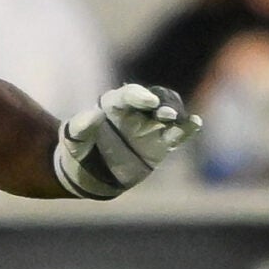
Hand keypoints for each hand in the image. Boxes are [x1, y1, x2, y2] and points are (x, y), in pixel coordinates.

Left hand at [55, 83, 202, 198]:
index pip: (130, 94)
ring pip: (170, 113)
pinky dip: (188, 128)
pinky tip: (195, 123)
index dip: (141, 96)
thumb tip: (94, 114)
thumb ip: (82, 125)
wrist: (90, 174)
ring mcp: (150, 127)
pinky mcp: (161, 144)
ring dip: (176, 113)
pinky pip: (177, 134)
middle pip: (156, 99)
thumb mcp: (74, 138)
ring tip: (178, 120)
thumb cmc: (79, 151)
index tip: (150, 102)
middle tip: (166, 114)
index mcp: (114, 104)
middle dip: (163, 103)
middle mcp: (136, 111)